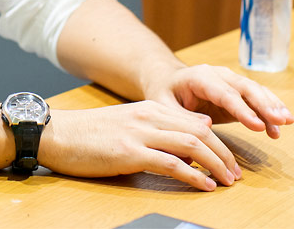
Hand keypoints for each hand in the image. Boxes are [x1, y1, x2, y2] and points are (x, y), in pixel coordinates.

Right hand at [38, 100, 241, 190]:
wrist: (57, 133)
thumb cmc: (89, 133)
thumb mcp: (129, 122)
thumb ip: (161, 125)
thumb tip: (197, 130)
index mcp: (150, 108)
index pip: (196, 123)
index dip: (219, 143)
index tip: (230, 161)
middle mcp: (149, 116)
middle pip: (200, 133)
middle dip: (224, 155)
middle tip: (236, 174)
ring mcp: (139, 133)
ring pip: (191, 145)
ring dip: (215, 164)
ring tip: (227, 181)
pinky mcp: (129, 152)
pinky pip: (170, 163)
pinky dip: (193, 175)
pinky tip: (204, 185)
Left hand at [145, 64, 293, 138]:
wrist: (168, 81)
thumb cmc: (164, 94)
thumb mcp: (162, 105)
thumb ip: (180, 116)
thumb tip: (204, 127)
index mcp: (200, 76)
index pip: (224, 93)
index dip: (241, 109)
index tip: (257, 125)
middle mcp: (219, 75)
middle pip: (245, 88)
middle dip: (265, 104)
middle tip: (281, 121)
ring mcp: (230, 82)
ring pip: (255, 91)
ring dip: (272, 106)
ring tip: (287, 122)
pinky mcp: (238, 93)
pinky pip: (257, 99)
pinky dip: (270, 110)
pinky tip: (281, 125)